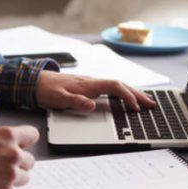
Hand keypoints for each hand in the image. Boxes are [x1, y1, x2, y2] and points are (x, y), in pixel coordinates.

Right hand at [0, 125, 38, 188]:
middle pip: (30, 159)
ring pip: (24, 177)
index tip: (22, 144)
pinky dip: (2, 188)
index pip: (33, 135)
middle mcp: (13, 154)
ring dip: (14, 176)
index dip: (26, 141)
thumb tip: (2, 141)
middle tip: (4, 163)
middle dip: (19, 161)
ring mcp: (10, 174)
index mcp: (7, 136)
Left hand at [36, 71, 156, 111]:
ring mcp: (92, 84)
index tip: (136, 108)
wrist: (36, 81)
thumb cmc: (47, 90)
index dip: (127, 96)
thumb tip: (92, 105)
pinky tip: (125, 98)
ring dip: (132, 93)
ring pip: (117, 86)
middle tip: (152, 104)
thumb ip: (75, 101)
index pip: (114, 87)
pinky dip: (122, 93)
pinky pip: (111, 89)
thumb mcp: (59, 98)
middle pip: (120, 85)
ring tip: (145, 101)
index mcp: (89, 84)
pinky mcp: (89, 87)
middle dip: (137, 94)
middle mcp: (93, 82)